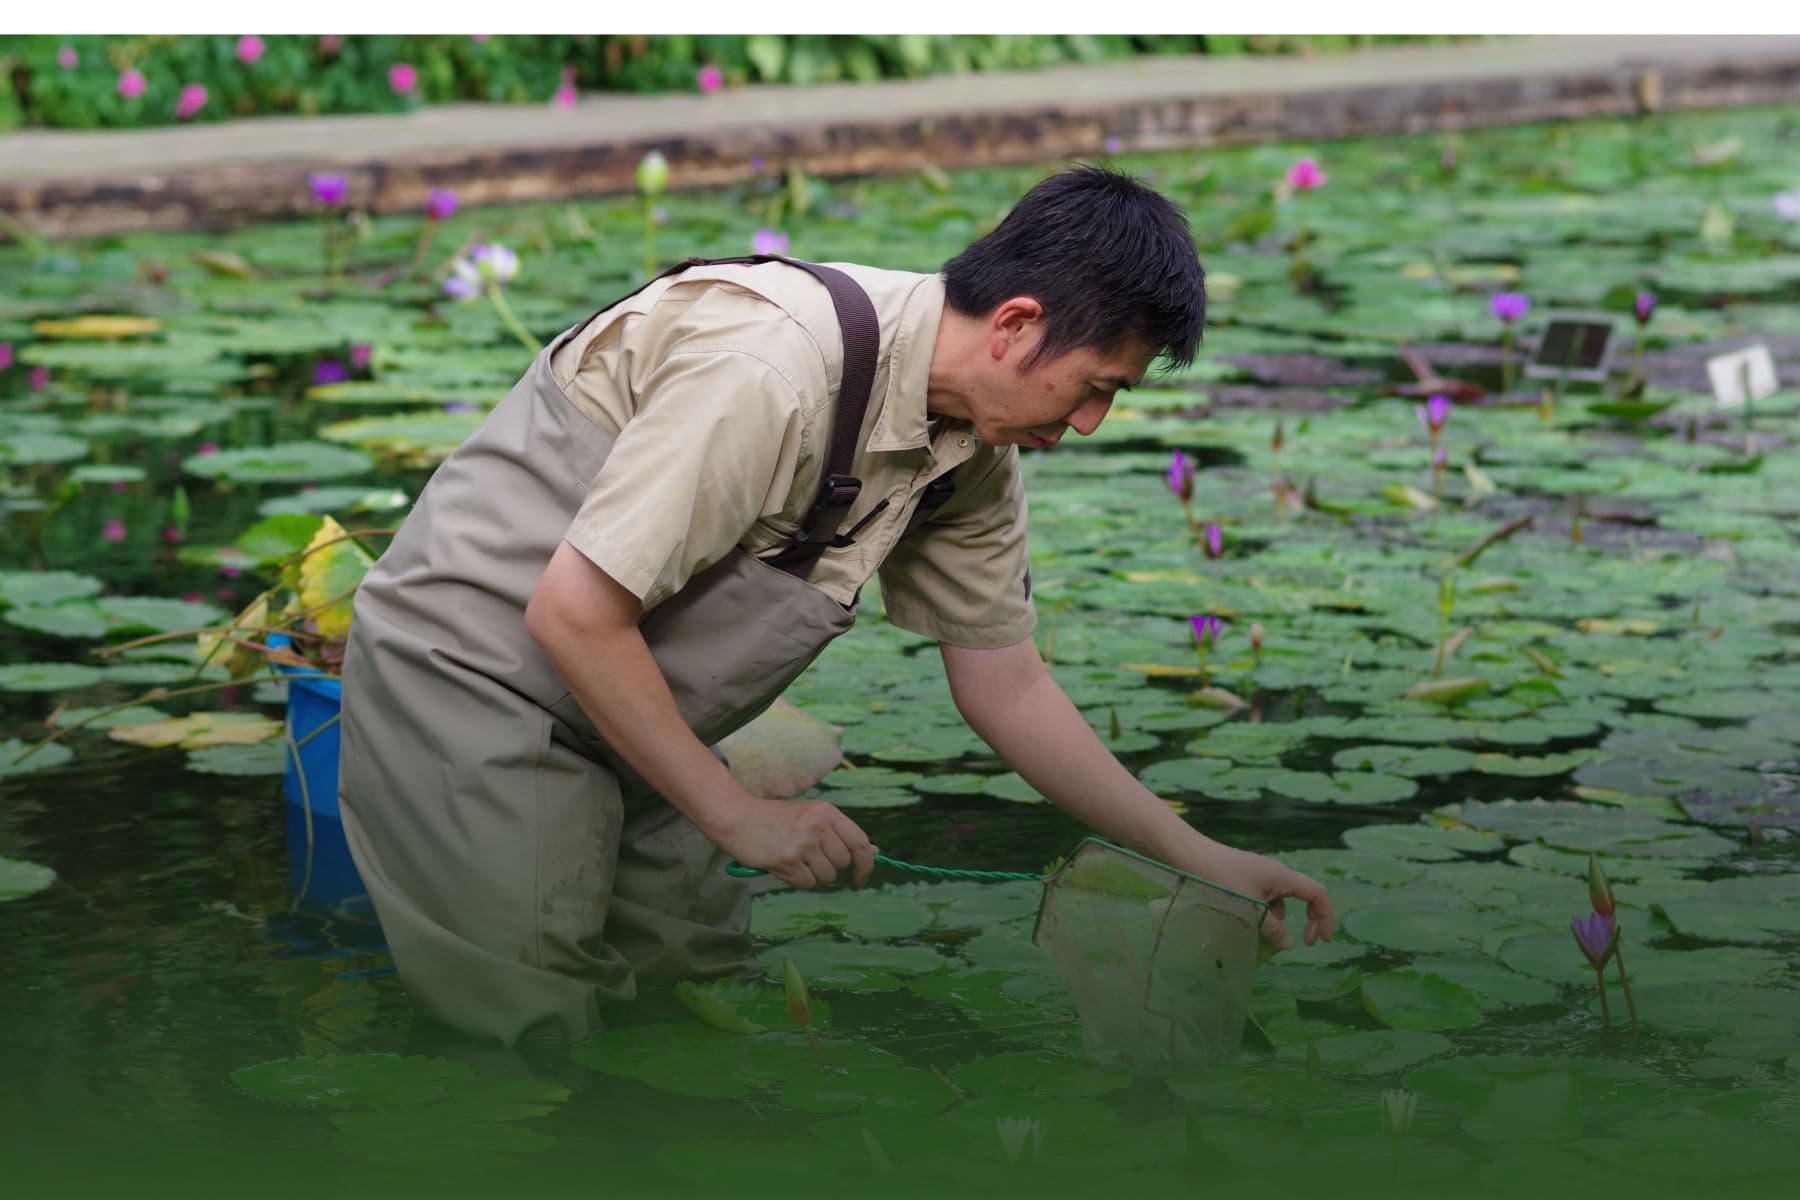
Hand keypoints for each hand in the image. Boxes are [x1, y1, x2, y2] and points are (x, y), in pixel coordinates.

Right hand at [711, 796, 877, 889]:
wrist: (739, 818)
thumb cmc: (777, 819)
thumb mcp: (811, 816)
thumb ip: (840, 833)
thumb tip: (873, 852)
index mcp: (828, 812)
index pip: (860, 843)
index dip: (866, 864)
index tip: (862, 876)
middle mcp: (818, 826)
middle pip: (843, 863)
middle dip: (830, 867)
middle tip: (811, 859)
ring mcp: (803, 844)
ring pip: (827, 876)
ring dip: (814, 875)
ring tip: (796, 861)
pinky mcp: (788, 861)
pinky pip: (808, 884)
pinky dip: (799, 881)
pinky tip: (785, 867)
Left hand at [1206, 846, 1334, 953]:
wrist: (1189, 855)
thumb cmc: (1219, 879)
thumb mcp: (1249, 909)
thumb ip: (1271, 928)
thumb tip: (1290, 943)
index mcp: (1282, 876)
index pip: (1318, 893)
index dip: (1325, 917)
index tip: (1318, 941)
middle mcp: (1275, 873)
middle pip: (1303, 896)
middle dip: (1306, 919)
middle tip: (1301, 943)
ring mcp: (1259, 874)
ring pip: (1280, 901)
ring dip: (1277, 920)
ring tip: (1260, 935)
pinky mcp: (1244, 878)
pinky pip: (1263, 898)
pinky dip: (1261, 913)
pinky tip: (1244, 922)